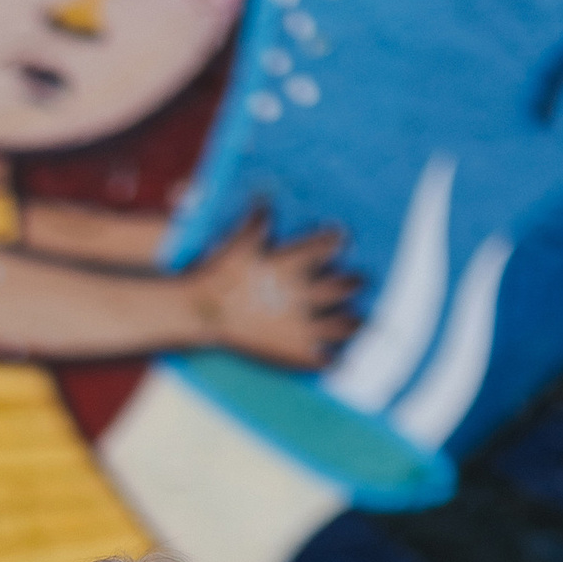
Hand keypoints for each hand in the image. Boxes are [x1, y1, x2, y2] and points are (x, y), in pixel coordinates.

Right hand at [184, 204, 354, 369]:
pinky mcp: (292, 351)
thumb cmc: (219, 274)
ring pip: (340, 324)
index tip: (341, 238)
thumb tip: (265, 200)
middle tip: (360, 281)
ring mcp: (300, 325)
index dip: (335, 241)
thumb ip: (256, 222)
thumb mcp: (238, 242)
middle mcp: (303, 293)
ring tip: (359, 321)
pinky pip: (321, 358)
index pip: (325, 247)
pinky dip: (332, 361)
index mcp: (293, 264)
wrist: (201, 311)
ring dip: (352, 322)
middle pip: (341, 287)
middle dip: (353, 282)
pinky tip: (339, 361)